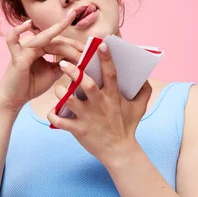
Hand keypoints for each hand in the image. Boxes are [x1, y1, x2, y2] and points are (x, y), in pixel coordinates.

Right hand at [0, 9, 83, 111]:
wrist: (15, 100)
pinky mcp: (16, 56)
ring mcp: (24, 48)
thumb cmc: (31, 86)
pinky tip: (28, 24)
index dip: (75, 46)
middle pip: (56, 39)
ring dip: (64, 46)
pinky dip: (18, 30)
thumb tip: (79, 57)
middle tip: (89, 50)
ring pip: (45, 40)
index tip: (90, 50)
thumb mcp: (53, 73)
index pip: (60, 42)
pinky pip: (13, 39)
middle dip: (73, 45)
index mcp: (41, 47)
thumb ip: (63, 63)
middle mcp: (32, 44)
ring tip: (80, 52)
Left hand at [46, 42, 152, 164]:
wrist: (119, 151)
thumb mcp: (139, 108)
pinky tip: (52, 111)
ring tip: (58, 89)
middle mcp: (100, 104)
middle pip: (86, 84)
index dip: (106, 58)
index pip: (111, 73)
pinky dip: (53, 115)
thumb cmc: (128, 126)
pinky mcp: (78, 130)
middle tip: (64, 63)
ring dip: (61, 92)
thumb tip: (144, 77)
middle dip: (74, 72)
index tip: (100, 45)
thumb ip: (144, 91)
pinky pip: (60, 121)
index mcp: (113, 96)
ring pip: (69, 100)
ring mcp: (88, 117)